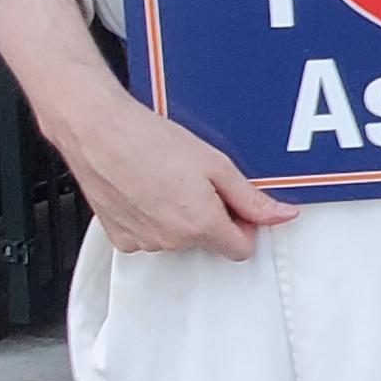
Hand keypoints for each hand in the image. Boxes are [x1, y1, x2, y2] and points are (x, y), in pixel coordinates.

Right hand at [48, 87, 294, 258]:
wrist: (98, 132)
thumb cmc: (149, 140)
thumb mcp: (215, 164)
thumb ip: (251, 198)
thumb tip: (281, 215)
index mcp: (201, 225)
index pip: (241, 249)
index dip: (244, 225)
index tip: (235, 204)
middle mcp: (172, 241)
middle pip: (208, 241)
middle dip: (211, 217)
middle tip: (196, 181)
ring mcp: (144, 241)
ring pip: (177, 239)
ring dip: (179, 217)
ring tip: (166, 180)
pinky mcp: (120, 238)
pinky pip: (149, 236)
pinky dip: (152, 218)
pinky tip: (146, 190)